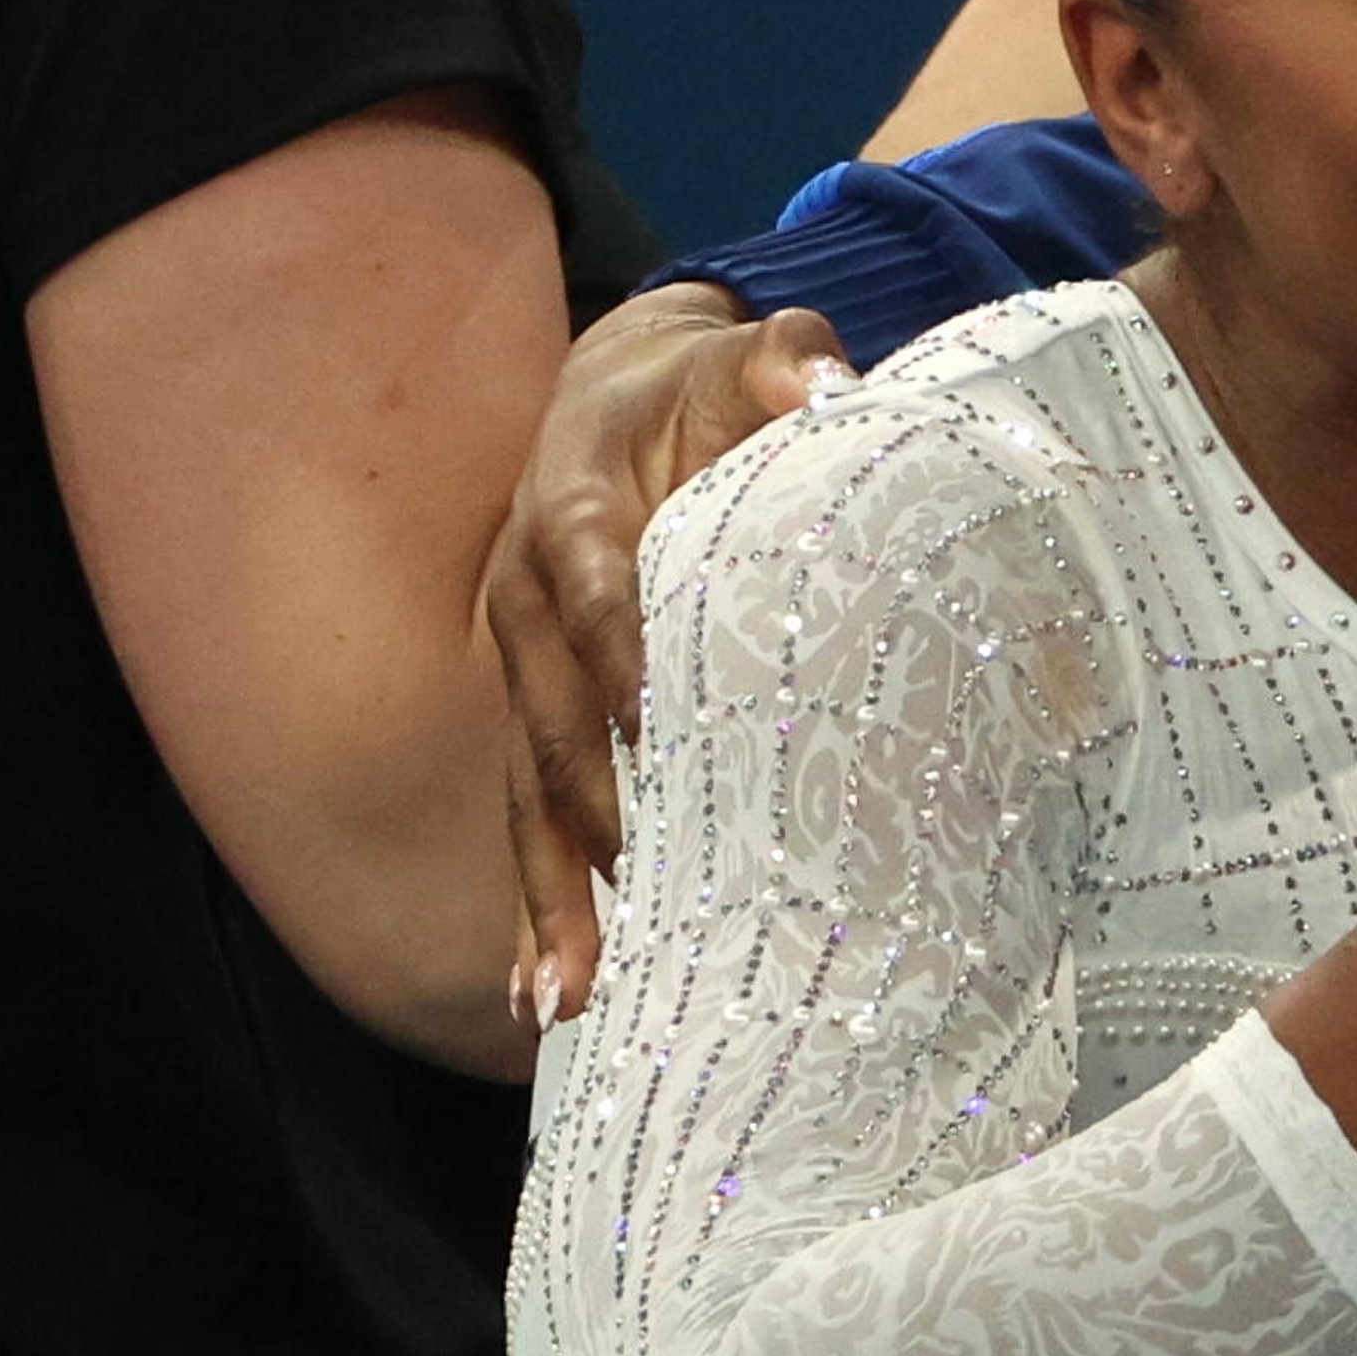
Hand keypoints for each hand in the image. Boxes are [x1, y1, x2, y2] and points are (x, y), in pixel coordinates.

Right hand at [487, 283, 848, 1019]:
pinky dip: (540, 904)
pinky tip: (544, 992)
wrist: (618, 400)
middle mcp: (529, 601)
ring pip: (528, 790)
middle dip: (585, 813)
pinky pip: (531, 814)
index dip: (617, 655)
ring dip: (549, 893)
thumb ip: (785, 362)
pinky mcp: (540, 716)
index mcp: (575, 511)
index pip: (595, 588)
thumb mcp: (740, 358)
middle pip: (548, 719)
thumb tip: (831, 385)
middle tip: (636, 895)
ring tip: (568, 996)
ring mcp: (525, 669)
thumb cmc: (699, 391)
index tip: (656, 727)